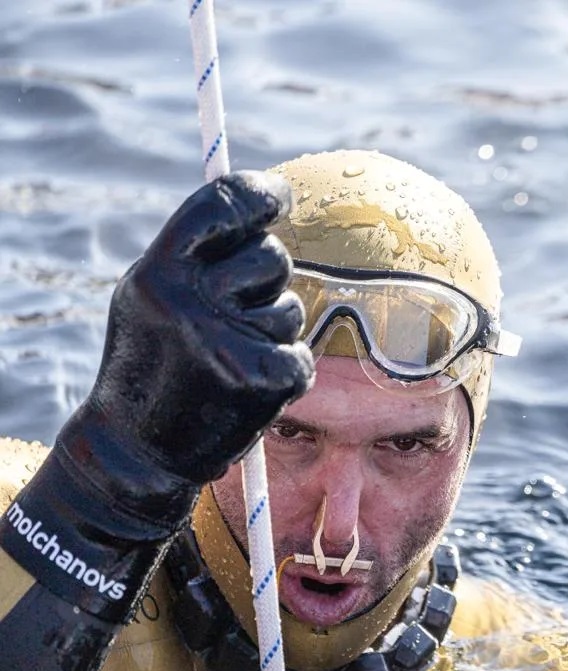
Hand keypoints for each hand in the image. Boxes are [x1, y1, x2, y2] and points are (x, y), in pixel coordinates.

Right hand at [61, 170, 314, 529]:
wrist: (137, 449)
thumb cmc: (152, 363)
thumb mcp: (151, 297)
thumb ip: (196, 256)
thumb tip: (263, 206)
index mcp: (160, 271)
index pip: (223, 203)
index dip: (260, 193)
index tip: (281, 197)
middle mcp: (192, 301)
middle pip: (272, 256)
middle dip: (266, 279)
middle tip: (238, 312)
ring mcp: (229, 341)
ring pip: (289, 308)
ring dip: (272, 330)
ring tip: (229, 359)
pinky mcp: (263, 379)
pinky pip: (301, 353)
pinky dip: (285, 369)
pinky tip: (248, 388)